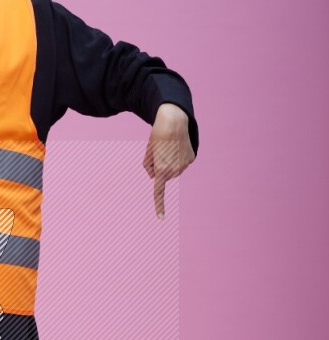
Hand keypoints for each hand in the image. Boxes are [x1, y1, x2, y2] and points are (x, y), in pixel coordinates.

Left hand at [143, 104, 194, 218]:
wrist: (174, 121)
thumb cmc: (157, 136)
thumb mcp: (148, 152)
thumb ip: (149, 167)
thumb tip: (155, 176)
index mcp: (161, 170)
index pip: (159, 191)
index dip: (159, 206)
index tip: (161, 219)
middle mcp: (175, 170)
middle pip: (164, 175)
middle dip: (160, 167)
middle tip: (159, 151)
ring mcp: (184, 165)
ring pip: (173, 170)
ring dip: (170, 162)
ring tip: (169, 147)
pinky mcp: (191, 158)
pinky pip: (182, 162)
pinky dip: (179, 157)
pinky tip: (178, 146)